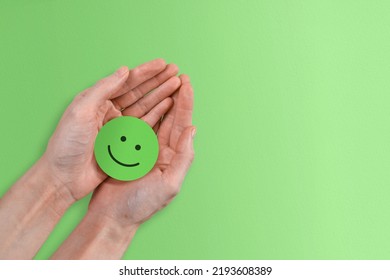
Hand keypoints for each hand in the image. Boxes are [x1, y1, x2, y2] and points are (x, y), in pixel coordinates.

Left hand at [43, 59, 180, 200]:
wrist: (63, 177)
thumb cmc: (66, 144)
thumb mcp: (81, 111)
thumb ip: (103, 89)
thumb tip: (124, 70)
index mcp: (97, 101)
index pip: (125, 82)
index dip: (145, 72)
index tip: (162, 64)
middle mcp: (109, 111)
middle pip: (138, 92)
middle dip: (157, 81)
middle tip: (175, 71)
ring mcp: (118, 127)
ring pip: (144, 107)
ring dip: (160, 95)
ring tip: (177, 85)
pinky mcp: (125, 142)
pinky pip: (145, 125)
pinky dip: (157, 114)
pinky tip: (169, 105)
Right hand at [88, 74, 194, 226]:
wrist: (112, 216)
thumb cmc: (141, 204)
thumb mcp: (169, 184)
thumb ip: (184, 157)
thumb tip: (192, 129)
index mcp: (174, 158)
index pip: (182, 125)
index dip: (186, 103)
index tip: (187, 83)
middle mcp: (162, 151)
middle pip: (171, 118)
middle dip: (176, 96)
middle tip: (178, 75)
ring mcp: (145, 149)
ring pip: (156, 119)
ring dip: (161, 99)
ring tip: (164, 81)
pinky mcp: (128, 149)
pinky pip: (137, 126)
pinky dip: (142, 111)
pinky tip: (143, 98)